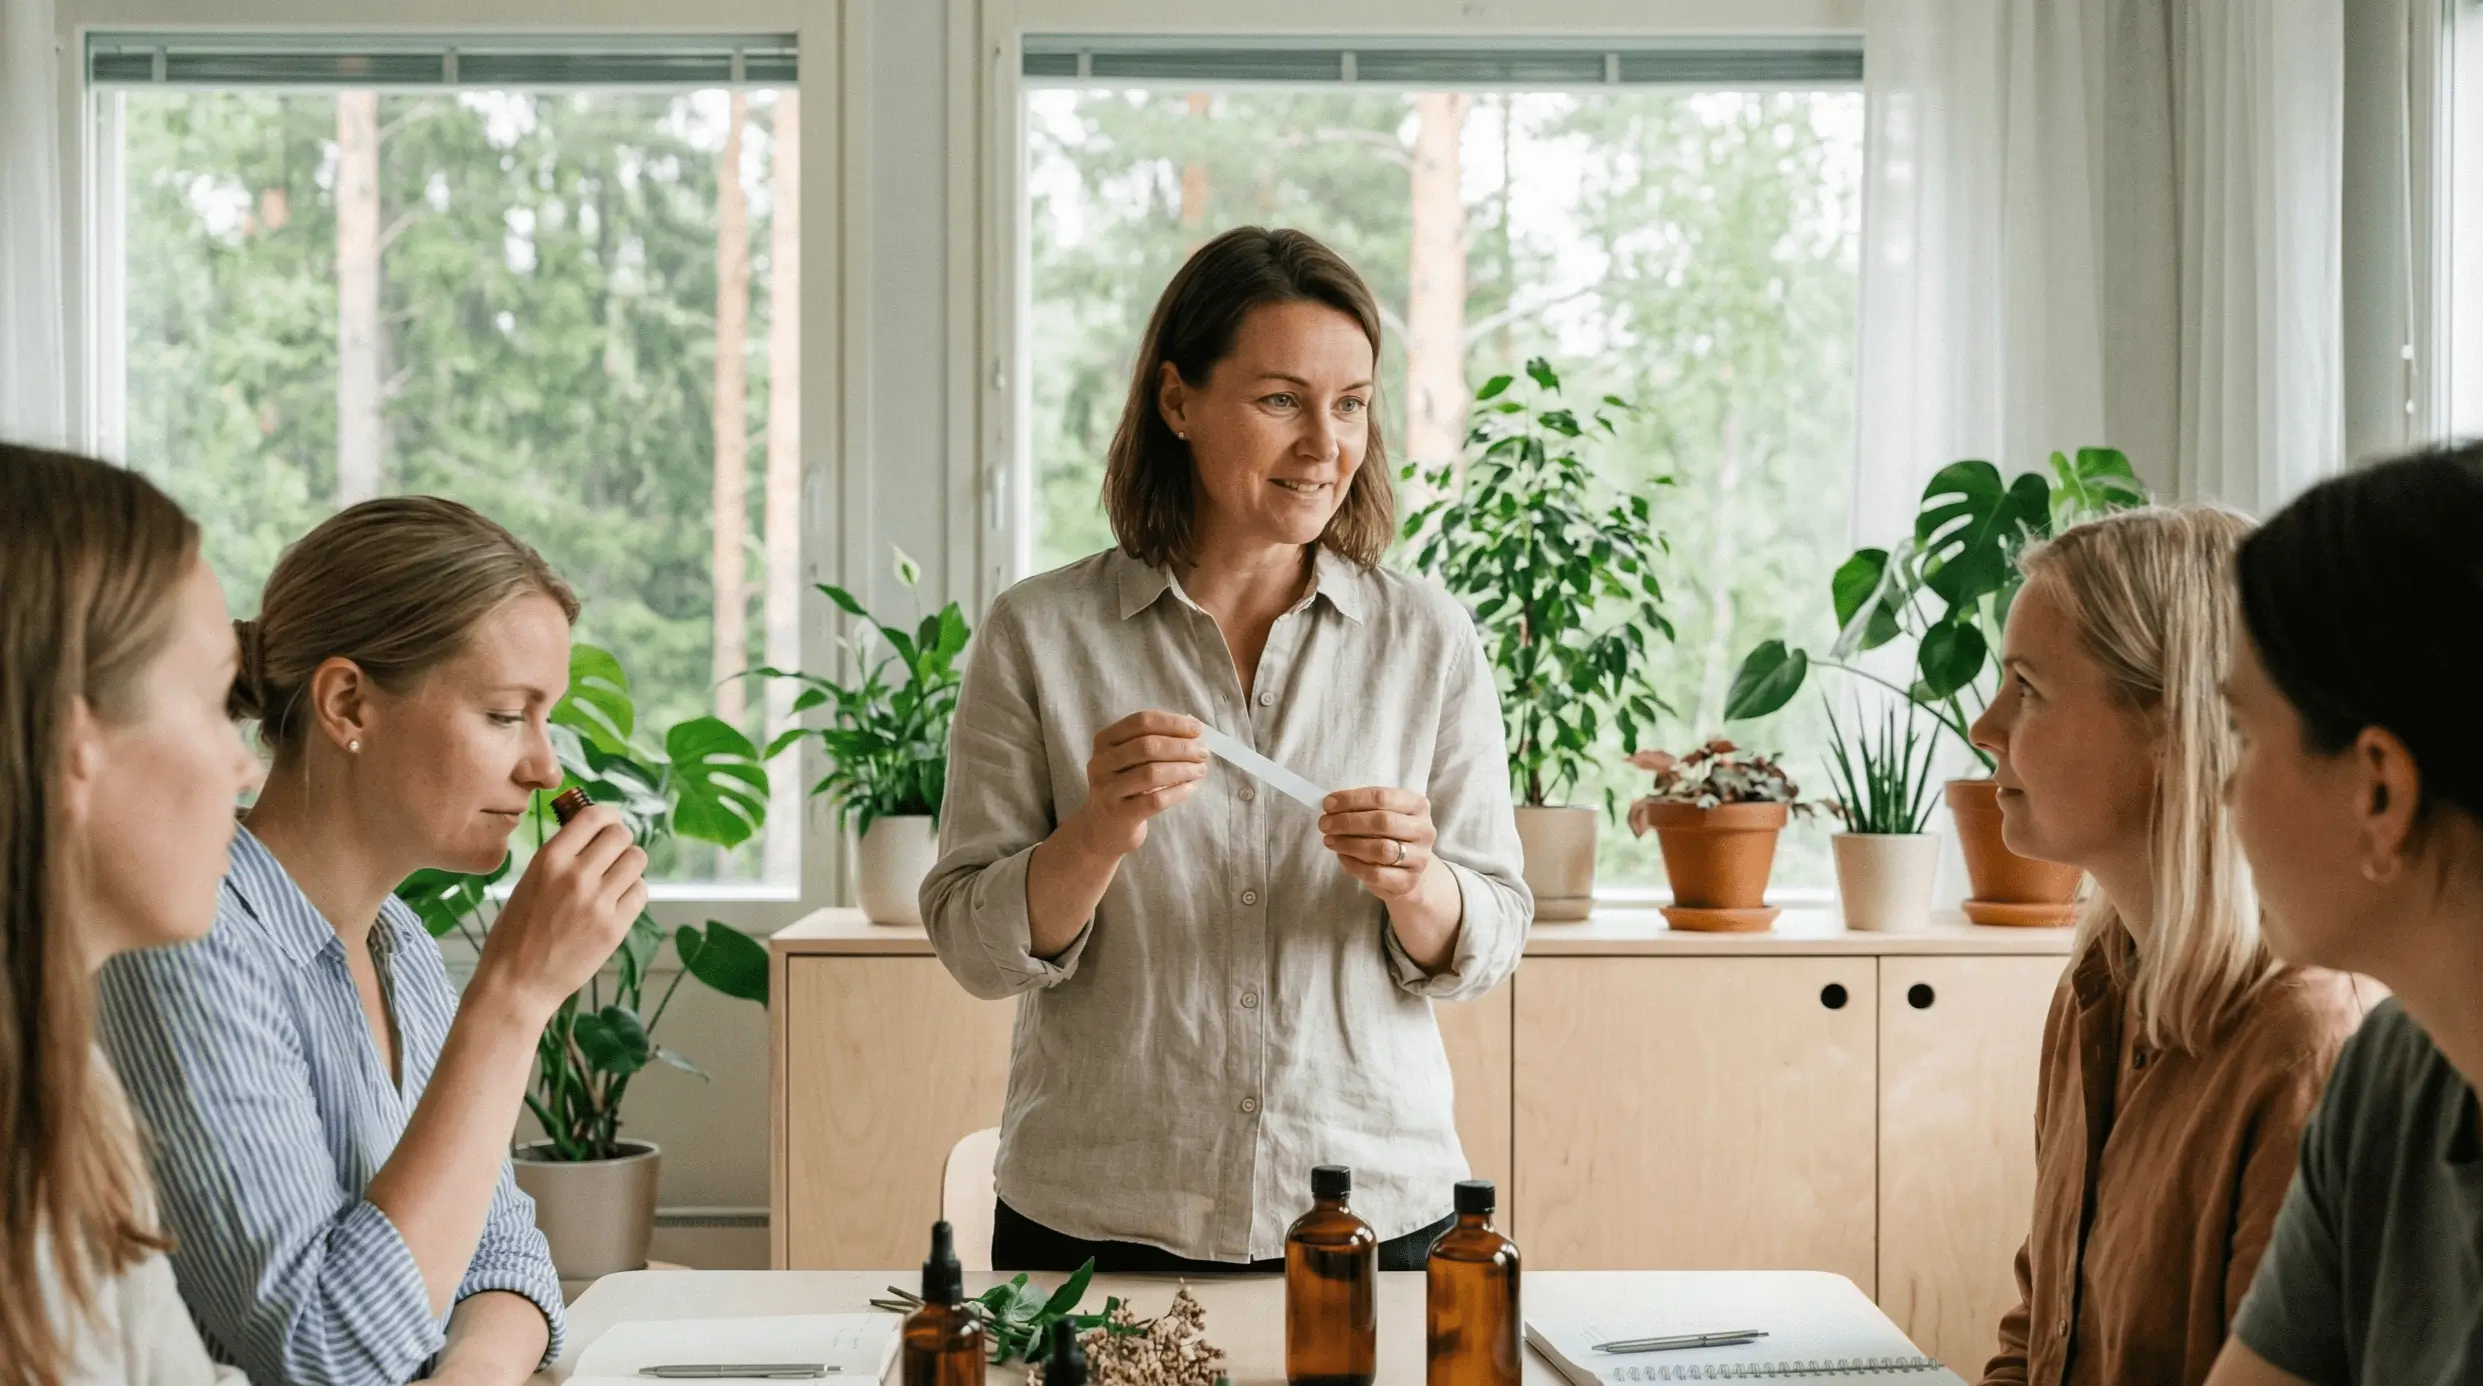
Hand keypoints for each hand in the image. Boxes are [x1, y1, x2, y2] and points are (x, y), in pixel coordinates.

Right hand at [471, 804, 647, 1019]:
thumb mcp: (528, 883)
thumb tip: (590, 835)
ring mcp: (598, 902)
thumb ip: (559, 859)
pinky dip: (633, 892)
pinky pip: (640, 891)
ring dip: (629, 864)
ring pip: (637, 860)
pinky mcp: (614, 928)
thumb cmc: (515, 934)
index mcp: (549, 860)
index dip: (607, 816)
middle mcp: (576, 876)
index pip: (593, 817)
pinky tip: (617, 901)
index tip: (609, 822)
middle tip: (613, 853)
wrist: (516, 984)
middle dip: (620, 840)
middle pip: (621, 835)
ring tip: (615, 878)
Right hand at [1070, 710, 1209, 856]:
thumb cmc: (1126, 787)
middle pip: (1147, 746)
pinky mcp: (1119, 814)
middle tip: (1203, 753)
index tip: (1198, 729)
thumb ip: (1156, 743)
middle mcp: (1100, 762)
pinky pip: (1155, 800)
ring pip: (1151, 773)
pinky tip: (1191, 788)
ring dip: (1183, 769)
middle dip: (1181, 747)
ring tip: (1201, 770)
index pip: (1141, 721)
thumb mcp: (1131, 760)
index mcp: (1105, 740)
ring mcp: (1107, 789)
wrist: (1103, 828)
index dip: (1172, 723)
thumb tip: (1194, 734)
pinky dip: (1178, 792)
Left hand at [1320, 787, 1439, 902]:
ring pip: (1381, 849)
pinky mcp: (1408, 881)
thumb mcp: (1382, 814)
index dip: (1352, 799)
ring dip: (1349, 844)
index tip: (1328, 804)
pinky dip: (1354, 865)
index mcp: (1418, 805)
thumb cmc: (1390, 835)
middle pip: (1383, 822)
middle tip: (1325, 824)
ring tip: (1330, 840)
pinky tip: (1342, 857)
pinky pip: (1377, 873)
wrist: (1408, 870)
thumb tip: (1331, 805)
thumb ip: (1362, 808)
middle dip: (1347, 822)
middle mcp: (1424, 830)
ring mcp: (1420, 858)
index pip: (1382, 797)